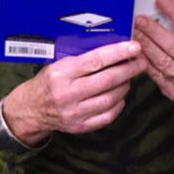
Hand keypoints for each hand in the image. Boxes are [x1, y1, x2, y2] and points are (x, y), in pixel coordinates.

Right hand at [2, 40, 145, 143]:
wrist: (33, 109)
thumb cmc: (49, 82)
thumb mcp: (60, 64)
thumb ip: (84, 58)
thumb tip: (115, 48)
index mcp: (61, 74)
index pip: (95, 61)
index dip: (118, 53)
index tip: (135, 47)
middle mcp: (68, 94)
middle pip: (108, 80)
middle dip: (129, 69)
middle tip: (140, 62)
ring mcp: (75, 113)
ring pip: (111, 98)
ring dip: (125, 85)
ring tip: (129, 77)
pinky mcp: (81, 126)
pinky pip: (109, 115)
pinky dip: (119, 103)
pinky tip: (120, 94)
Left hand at [133, 0, 173, 124]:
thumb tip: (161, 12)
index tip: (160, 0)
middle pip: (172, 44)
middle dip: (153, 30)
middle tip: (139, 18)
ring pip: (161, 60)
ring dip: (144, 44)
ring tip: (133, 31)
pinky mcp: (173, 92)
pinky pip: (154, 74)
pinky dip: (143, 60)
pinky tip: (134, 50)